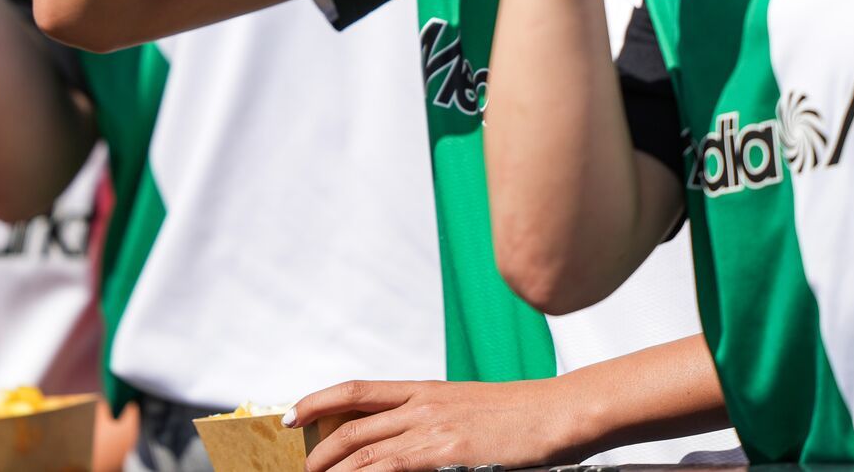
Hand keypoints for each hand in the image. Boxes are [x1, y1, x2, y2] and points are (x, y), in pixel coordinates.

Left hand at [289, 378, 569, 471]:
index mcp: (427, 390)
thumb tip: (405, 444)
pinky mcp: (448, 454)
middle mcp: (423, 404)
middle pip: (353, 424)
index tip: (293, 414)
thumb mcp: (470, 412)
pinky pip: (393, 468)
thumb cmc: (524, 418)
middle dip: (319, 450)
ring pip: (366, 450)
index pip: (358, 390)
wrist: (560, 412)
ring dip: (335, 470)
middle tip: (299, 467)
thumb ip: (434, 424)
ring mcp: (434, 429)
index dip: (319, 400)